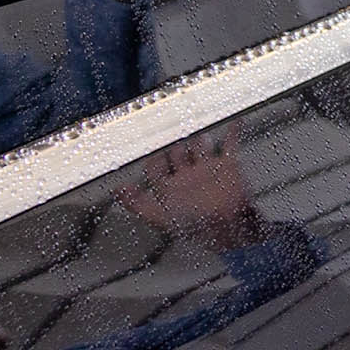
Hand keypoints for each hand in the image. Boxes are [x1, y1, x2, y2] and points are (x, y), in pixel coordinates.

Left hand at [114, 137, 261, 250]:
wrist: (225, 225)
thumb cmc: (192, 224)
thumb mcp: (157, 215)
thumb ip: (136, 202)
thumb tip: (117, 190)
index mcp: (171, 188)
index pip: (155, 169)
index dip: (150, 159)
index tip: (143, 145)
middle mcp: (188, 178)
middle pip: (177, 155)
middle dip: (172, 144)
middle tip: (167, 128)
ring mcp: (207, 171)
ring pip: (199, 149)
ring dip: (196, 138)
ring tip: (193, 123)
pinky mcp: (227, 167)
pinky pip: (229, 146)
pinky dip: (231, 133)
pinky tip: (231, 124)